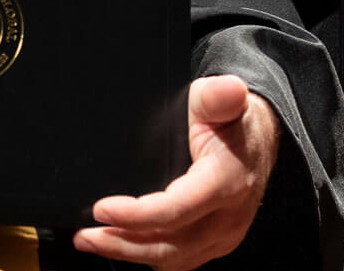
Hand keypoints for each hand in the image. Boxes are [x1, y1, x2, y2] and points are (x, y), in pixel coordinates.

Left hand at [73, 74, 279, 270]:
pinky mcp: (215, 243)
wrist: (259, 141)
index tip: (100, 208)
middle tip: (85, 236)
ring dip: (129, 252)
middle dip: (122, 244)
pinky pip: (180, 259)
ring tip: (93, 240)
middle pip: (169, 245)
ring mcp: (223, 235)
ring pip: (172, 258)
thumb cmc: (235, 120)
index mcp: (226, 182)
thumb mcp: (223, 100)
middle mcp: (227, 218)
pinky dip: (148, 255)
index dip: (135, 215)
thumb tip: (229, 89)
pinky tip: (123, 244)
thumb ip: (219, 95)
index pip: (176, 210)